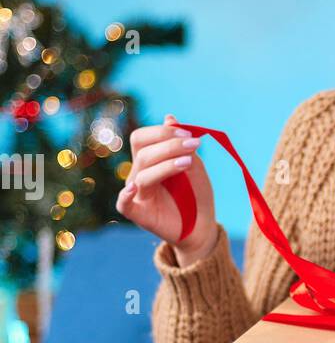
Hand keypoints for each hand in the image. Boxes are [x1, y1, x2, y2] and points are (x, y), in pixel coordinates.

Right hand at [116, 115, 217, 264]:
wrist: (202, 225)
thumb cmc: (196, 194)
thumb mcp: (193, 165)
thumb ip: (181, 144)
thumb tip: (169, 118)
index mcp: (148, 160)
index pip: (142, 138)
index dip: (162, 132)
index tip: (189, 135)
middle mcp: (139, 175)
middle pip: (143, 153)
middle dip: (169, 145)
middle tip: (194, 145)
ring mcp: (137, 194)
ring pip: (142, 174)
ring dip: (166, 165)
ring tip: (188, 162)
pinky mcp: (138, 214)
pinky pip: (123, 203)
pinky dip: (125, 195)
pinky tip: (135, 187)